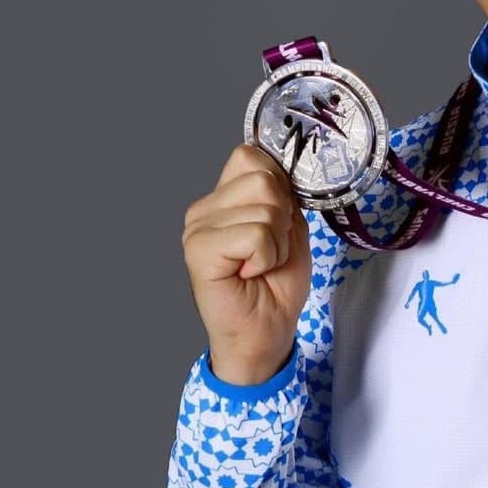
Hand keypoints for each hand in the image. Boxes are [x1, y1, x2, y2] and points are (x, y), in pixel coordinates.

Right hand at [181, 143, 311, 384]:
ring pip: (265, 207)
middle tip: (270, 250)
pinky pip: (255, 234)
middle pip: (264, 178)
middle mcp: (204, 209)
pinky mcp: (199, 251)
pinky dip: (268, 256)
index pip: (251, 155)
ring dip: (278, 242)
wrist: (267, 332)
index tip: (279, 222)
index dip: (280, 186)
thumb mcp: (290, 228)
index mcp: (222, 198)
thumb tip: (283, 168)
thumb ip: (282, 196)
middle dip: (284, 217)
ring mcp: (197, 229)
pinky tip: (252, 273)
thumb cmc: (276, 284)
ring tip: (262, 264)